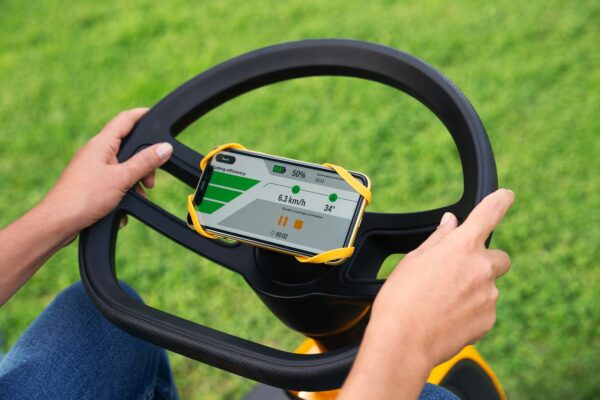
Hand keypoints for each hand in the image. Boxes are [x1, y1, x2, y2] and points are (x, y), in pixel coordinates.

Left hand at [41, 108, 172, 240]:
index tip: (155, 114)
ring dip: (134, 183)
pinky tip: (121, 209)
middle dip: (144, 164)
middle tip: (150, 180)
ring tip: (138, 196)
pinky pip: (114, 185)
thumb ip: (145, 162)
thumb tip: (165, 147)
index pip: (125, 120)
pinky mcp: (91, 186)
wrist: (57, 223)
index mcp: (101, 144)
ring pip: (123, 170)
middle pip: (128, 149)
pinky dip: (122, 196)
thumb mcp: (122, 178)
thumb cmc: (84, 197)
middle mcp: (96, 154)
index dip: (141, 115)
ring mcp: (92, 169)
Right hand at [368, 189, 513, 368]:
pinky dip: (472, 310)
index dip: (500, 201)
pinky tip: (448, 317)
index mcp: (460, 246)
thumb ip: (439, 239)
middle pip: (499, 257)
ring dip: (474, 289)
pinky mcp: (489, 320)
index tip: (506, 196)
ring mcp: (488, 295)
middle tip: (458, 273)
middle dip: (484, 261)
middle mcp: (481, 268)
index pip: (489, 213)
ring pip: (489, 286)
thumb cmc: (401, 299)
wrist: (403, 342)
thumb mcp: (413, 260)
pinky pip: (485, 309)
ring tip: (443, 302)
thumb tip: (451, 223)